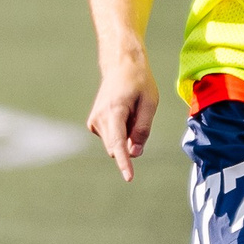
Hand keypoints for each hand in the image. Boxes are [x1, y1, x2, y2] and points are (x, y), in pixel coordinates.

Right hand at [87, 54, 160, 180]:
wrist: (120, 66)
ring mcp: (94, 121)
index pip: (118, 143)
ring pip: (114, 144)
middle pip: (117, 147)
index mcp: (114, 111)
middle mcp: (99, 118)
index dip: (125, 162)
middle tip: (140, 117)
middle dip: (130, 143)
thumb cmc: (138, 82)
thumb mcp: (150, 103)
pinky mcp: (94, 124)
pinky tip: (124, 114)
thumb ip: (143, 129)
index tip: (129, 177)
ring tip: (132, 112)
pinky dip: (120, 133)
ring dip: (126, 137)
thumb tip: (135, 153)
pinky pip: (111, 138)